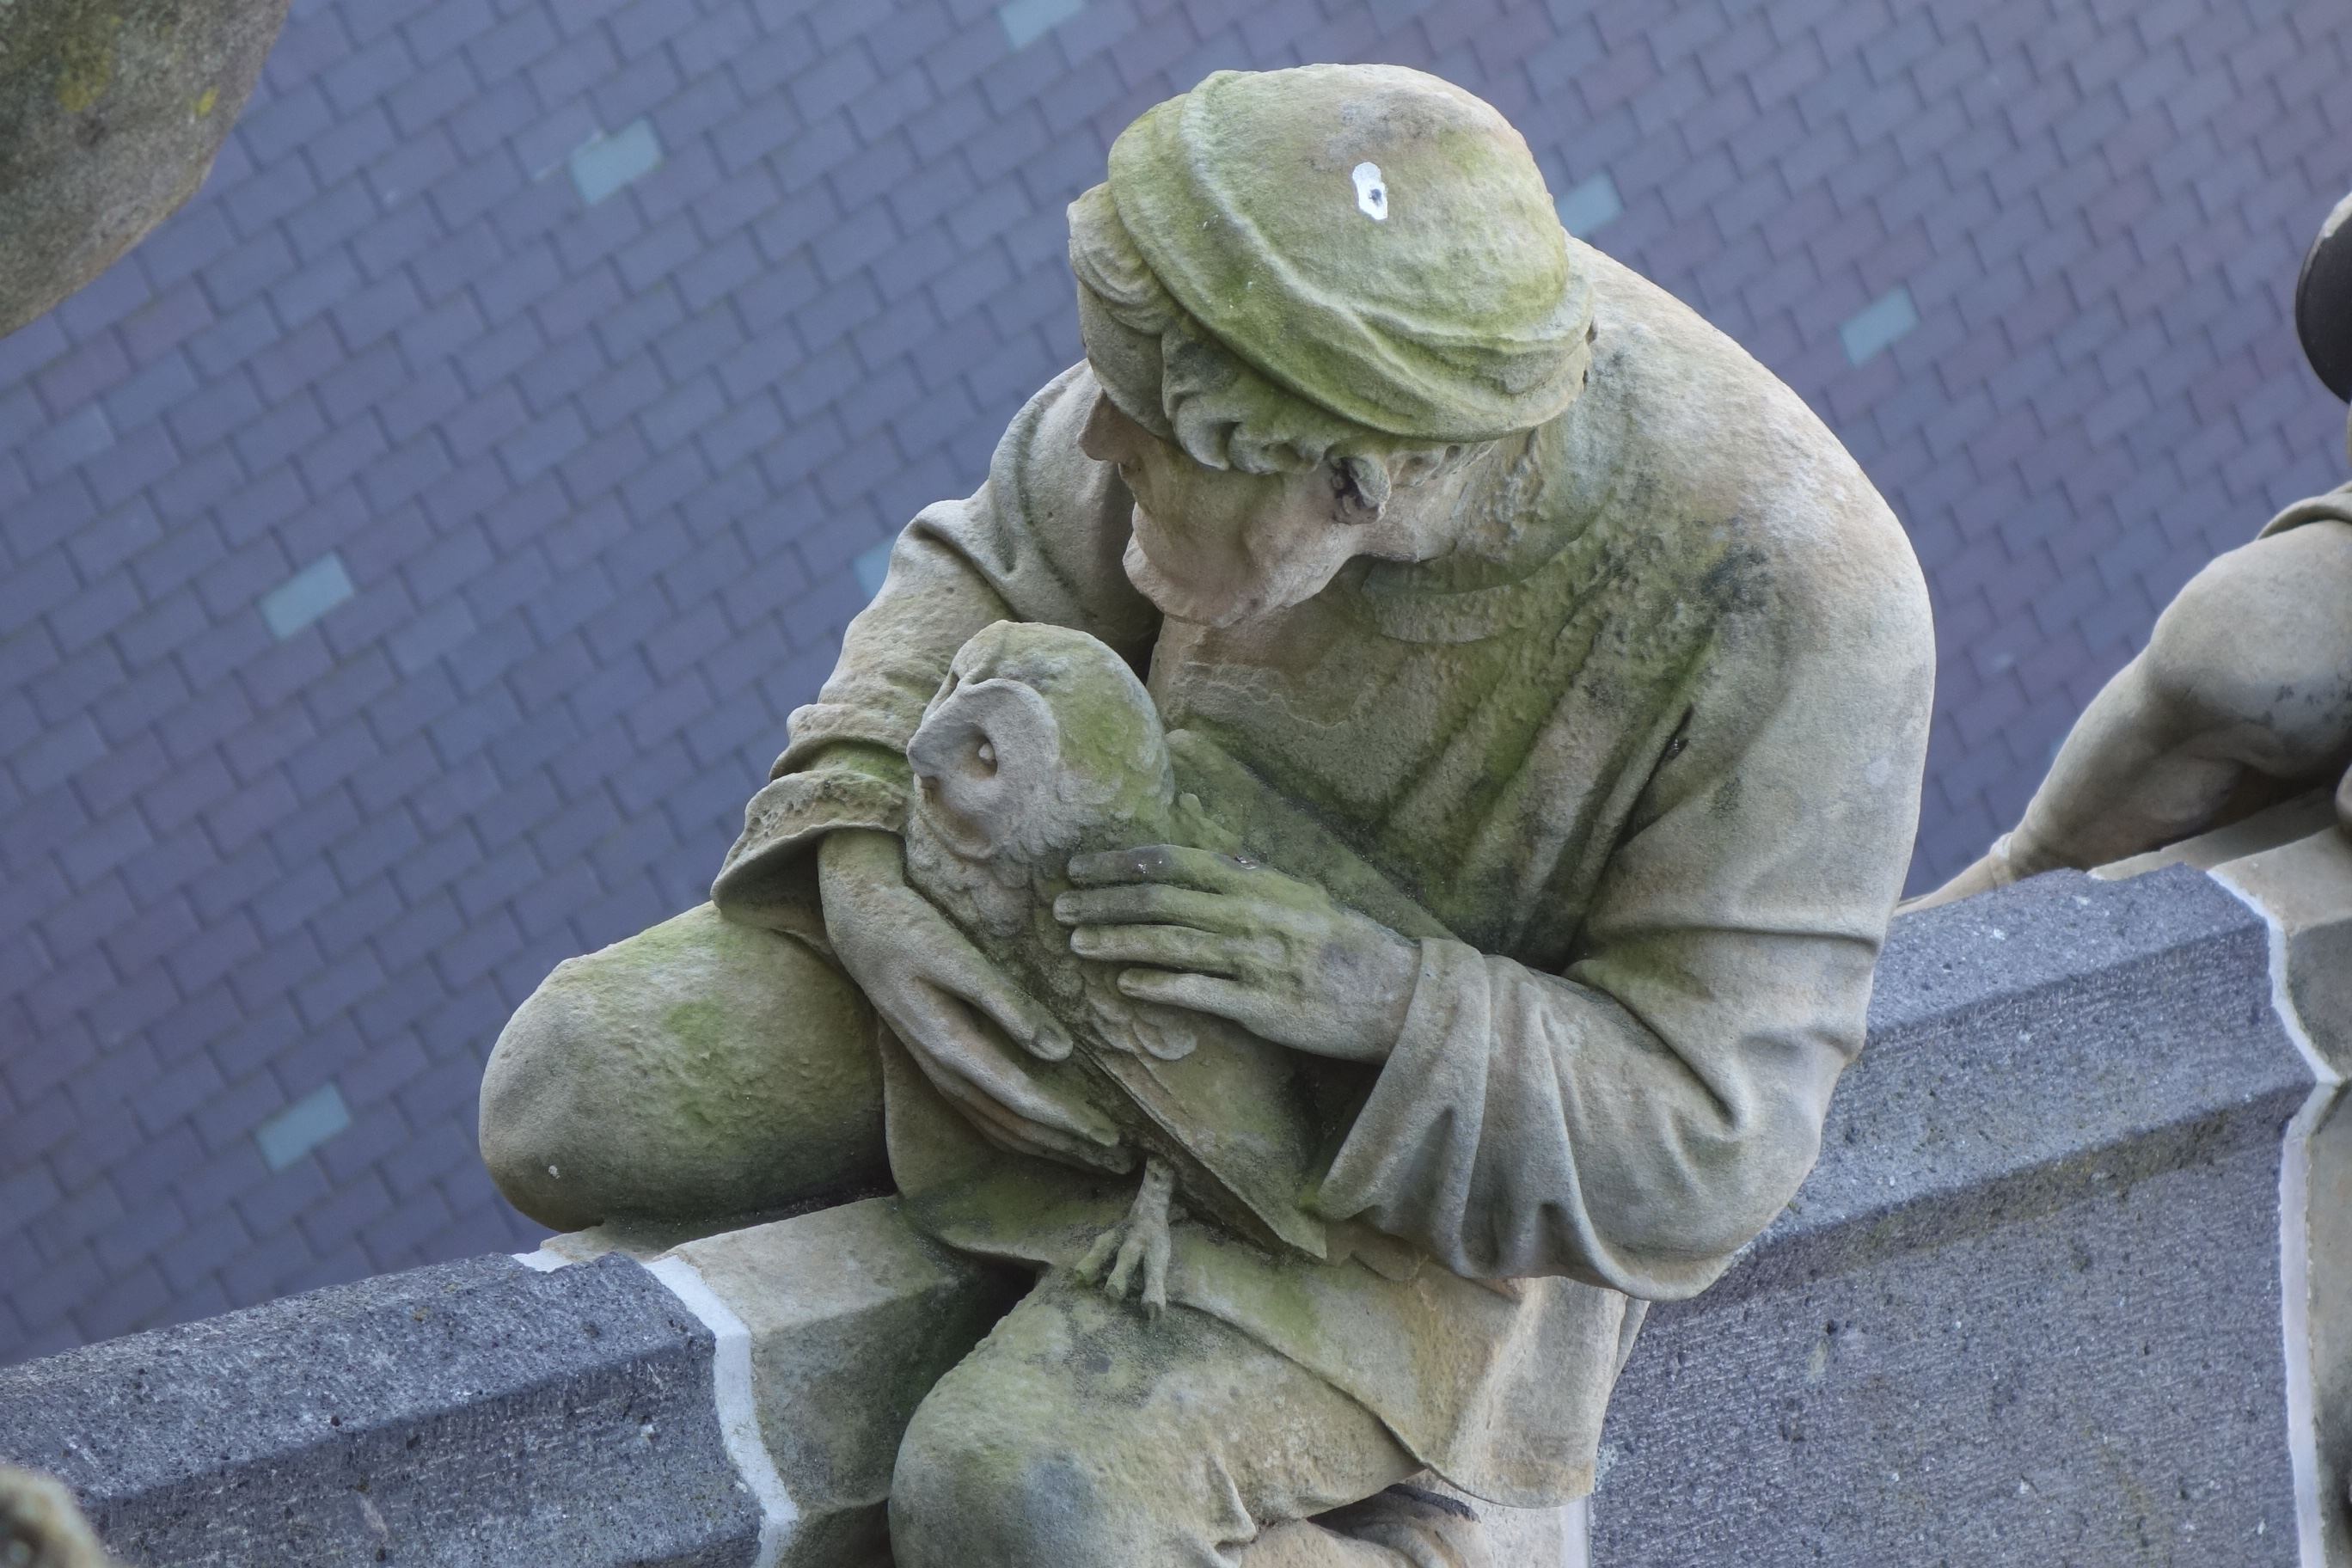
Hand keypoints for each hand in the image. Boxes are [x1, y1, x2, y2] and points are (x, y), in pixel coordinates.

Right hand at [819, 829, 1125, 1171]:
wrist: (858, 925)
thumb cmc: (911, 931)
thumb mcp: (958, 957)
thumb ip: (1007, 1004)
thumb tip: (1060, 1051)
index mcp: (950, 1045)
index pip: (1022, 1098)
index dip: (1067, 1122)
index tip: (1112, 1134)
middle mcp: (942, 1070)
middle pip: (1012, 1124)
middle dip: (1065, 1145)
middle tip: (1117, 1157)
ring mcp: (935, 1072)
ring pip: (995, 1126)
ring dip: (1043, 1145)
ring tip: (1089, 1156)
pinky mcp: (936, 1065)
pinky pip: (979, 1116)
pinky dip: (1014, 1133)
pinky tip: (1038, 1138)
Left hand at [1056, 845, 1419, 1061]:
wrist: (1399, 994)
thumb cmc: (1348, 946)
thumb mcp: (1303, 898)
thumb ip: (1256, 879)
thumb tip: (1220, 857)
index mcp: (1257, 883)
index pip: (1174, 862)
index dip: (1121, 862)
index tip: (1081, 867)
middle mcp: (1251, 915)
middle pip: (1161, 900)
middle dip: (1104, 900)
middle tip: (1060, 906)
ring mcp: (1256, 961)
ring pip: (1171, 944)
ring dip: (1117, 941)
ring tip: (1077, 943)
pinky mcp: (1263, 1007)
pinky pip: (1200, 993)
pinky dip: (1159, 986)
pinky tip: (1126, 985)